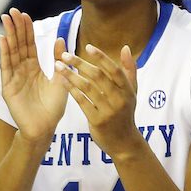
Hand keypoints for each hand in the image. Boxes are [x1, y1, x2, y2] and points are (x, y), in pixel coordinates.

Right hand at [0, 9, 67, 144]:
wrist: (44, 129)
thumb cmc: (53, 108)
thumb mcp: (60, 80)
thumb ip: (59, 60)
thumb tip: (60, 39)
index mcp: (35, 68)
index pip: (30, 45)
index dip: (27, 30)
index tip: (25, 15)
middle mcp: (23, 70)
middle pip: (18, 45)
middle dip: (16, 28)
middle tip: (13, 11)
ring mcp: (14, 77)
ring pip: (11, 52)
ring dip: (9, 35)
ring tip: (6, 19)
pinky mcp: (8, 87)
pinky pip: (6, 67)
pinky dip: (5, 53)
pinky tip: (3, 39)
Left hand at [55, 43, 138, 158]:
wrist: (123, 143)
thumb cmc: (125, 113)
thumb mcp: (131, 92)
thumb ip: (129, 70)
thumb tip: (125, 47)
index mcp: (128, 90)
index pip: (114, 69)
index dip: (101, 57)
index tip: (87, 46)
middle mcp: (119, 99)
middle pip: (98, 76)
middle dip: (79, 63)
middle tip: (64, 55)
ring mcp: (108, 111)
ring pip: (87, 88)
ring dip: (71, 75)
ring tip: (58, 66)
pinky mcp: (97, 121)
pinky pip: (82, 102)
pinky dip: (72, 90)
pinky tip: (63, 82)